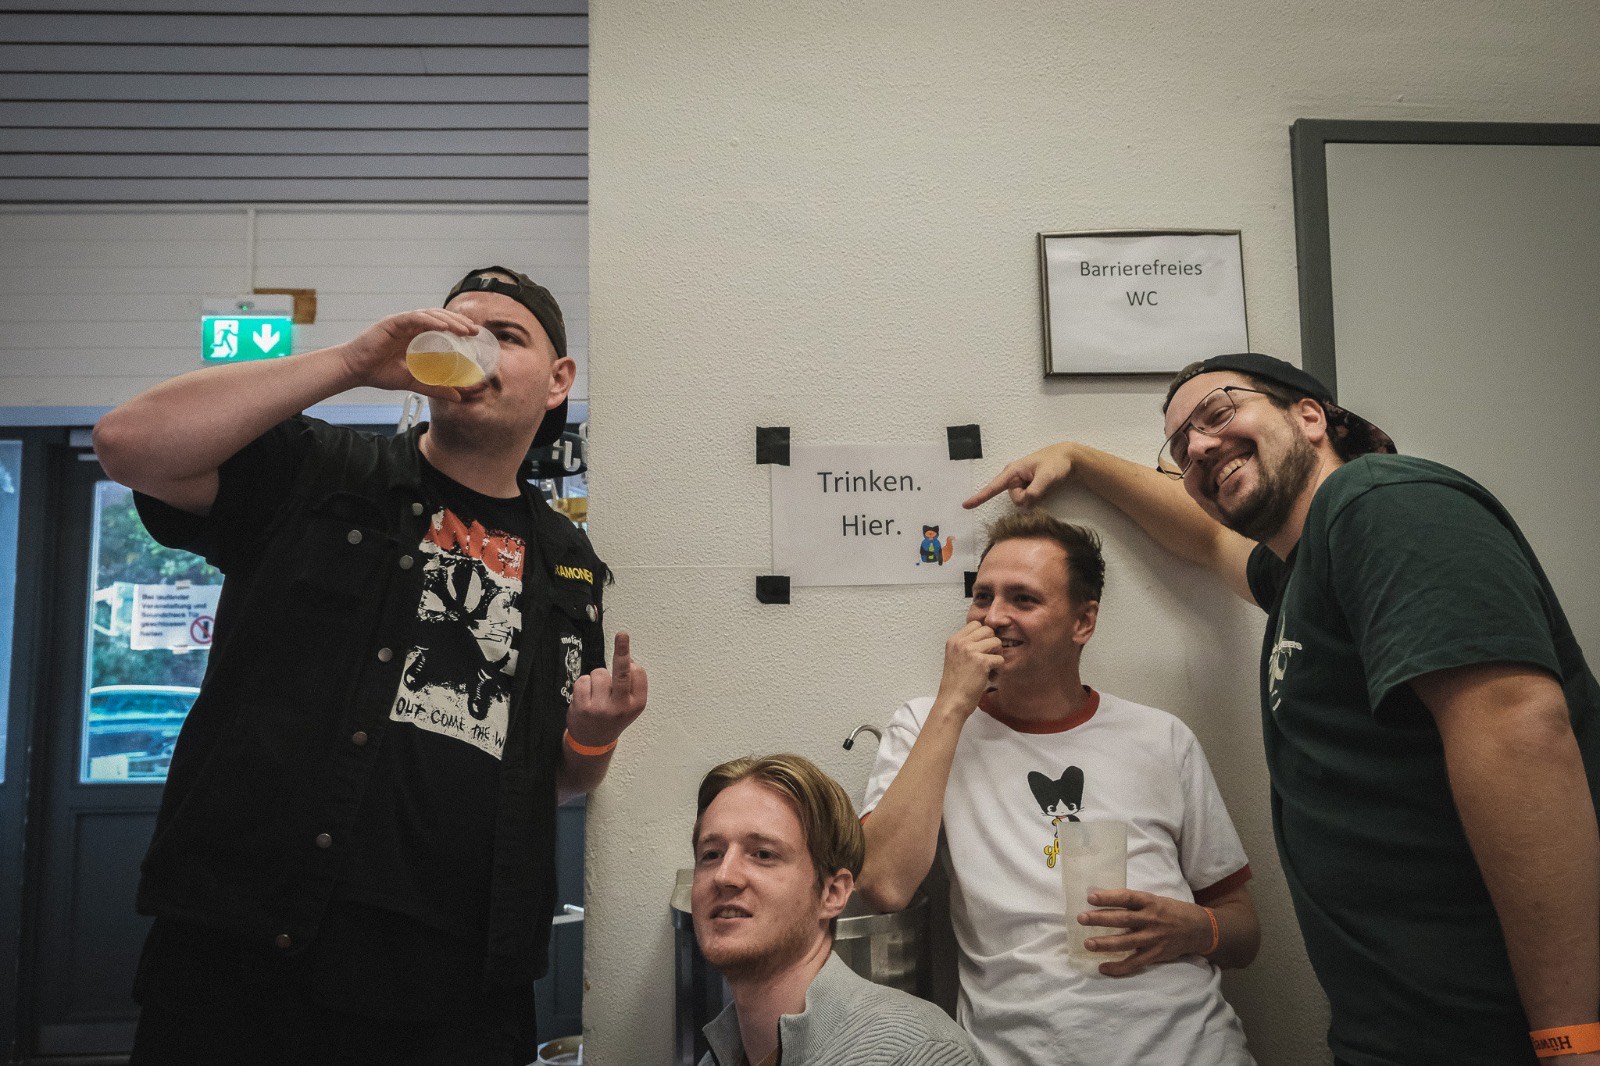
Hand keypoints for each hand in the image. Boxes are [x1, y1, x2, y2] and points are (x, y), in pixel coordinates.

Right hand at [332, 307, 484, 400]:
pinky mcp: (392, 322)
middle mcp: (410, 326)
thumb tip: (459, 397)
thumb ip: (435, 388)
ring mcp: (401, 322)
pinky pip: (415, 317)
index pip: (442, 327)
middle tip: (475, 331)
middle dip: (459, 322)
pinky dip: (430, 320)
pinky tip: (443, 326)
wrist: (355, 372)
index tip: (475, 335)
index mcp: (416, 336)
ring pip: (430, 315)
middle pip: (440, 318)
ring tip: (464, 329)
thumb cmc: (380, 374)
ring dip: (449, 320)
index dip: (459, 328)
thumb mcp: (414, 382)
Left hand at [566, 632, 647, 747]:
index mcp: (637, 704)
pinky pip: (583, 680)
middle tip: (622, 634)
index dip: (631, 663)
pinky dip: (583, 685)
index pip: (638, 673)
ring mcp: (601, 708)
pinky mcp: (583, 707)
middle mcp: (621, 707)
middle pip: (622, 672)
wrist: (592, 743)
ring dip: (596, 679)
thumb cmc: (612, 718)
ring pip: (599, 673)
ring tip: (596, 694)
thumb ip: (632, 684)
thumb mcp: (630, 706)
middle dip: (622, 651)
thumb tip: (627, 658)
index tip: (629, 659)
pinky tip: (585, 697)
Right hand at [935, 621, 1002, 715]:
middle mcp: (961, 643)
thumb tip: (987, 639)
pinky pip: (1000, 659)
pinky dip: (999, 669)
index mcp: (954, 641)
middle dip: (992, 643)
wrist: (952, 702)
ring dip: (997, 656)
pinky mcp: (982, 662)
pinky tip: (991, 677)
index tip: (983, 649)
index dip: (983, 636)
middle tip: (989, 658)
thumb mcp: (954, 658)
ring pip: (996, 642)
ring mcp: (971, 651)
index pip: (976, 624)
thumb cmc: (954, 685)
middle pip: (988, 630)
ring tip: (991, 668)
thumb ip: (965, 647)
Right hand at [963, 443, 1076, 508]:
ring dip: (1033, 498)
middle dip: (1027, 498)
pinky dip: (1036, 497)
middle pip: (1015, 499)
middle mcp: (1013, 478)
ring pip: (1022, 501)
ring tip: (1044, 484)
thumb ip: (1035, 490)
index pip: (994, 487)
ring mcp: (1020, 483)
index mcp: (1013, 471)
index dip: (979, 497)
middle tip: (1041, 486)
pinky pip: (1028, 500)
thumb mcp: (1048, 476)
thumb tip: (1025, 502)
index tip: (965, 505)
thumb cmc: (1057, 463)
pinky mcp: (1027, 488)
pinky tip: (1044, 487)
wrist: (1069, 459)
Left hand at [1079, 889, 1210, 976]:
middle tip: (1081, 919)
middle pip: (1123, 919)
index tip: (1090, 897)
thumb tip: (1103, 902)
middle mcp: (1151, 919)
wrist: (1198, 929)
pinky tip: (1103, 967)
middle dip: (1100, 919)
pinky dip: (1118, 967)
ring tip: (1088, 943)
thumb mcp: (1155, 900)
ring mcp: (1153, 938)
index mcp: (1150, 902)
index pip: (1127, 897)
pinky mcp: (1155, 955)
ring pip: (1126, 942)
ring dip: (1105, 943)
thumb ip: (1134, 903)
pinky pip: (1134, 963)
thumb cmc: (1171, 911)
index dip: (1108, 897)